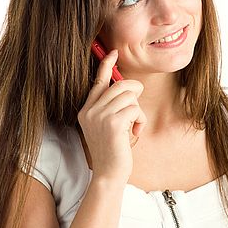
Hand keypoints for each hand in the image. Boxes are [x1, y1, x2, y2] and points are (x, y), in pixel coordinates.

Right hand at [77, 49, 146, 182]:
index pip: (98, 81)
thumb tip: (127, 87)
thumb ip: (111, 107)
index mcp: (86, 110)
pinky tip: (135, 134)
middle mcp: (90, 110)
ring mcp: (99, 116)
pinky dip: (140, 121)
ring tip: (133, 127)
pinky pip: (135, 109)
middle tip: (136, 111)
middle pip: (120, 85)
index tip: (113, 52)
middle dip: (135, 93)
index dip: (106, 65)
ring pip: (130, 96)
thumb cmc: (112, 151)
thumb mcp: (107, 126)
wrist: (108, 174)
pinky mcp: (113, 123)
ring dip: (138, 112)